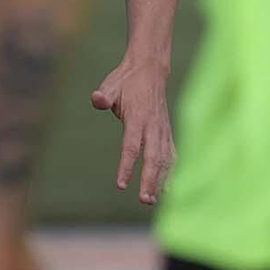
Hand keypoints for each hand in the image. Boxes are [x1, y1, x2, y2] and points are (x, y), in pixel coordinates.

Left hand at [91, 56, 175, 204]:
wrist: (150, 70)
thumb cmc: (126, 81)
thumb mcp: (111, 85)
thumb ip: (104, 96)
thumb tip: (97, 100)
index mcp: (138, 117)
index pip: (132, 146)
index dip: (127, 166)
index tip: (122, 184)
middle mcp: (153, 126)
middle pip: (153, 157)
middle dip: (150, 179)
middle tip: (144, 199)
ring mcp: (163, 129)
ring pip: (165, 159)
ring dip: (160, 180)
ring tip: (153, 200)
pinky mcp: (167, 131)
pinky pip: (171, 154)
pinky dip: (171, 171)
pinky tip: (167, 188)